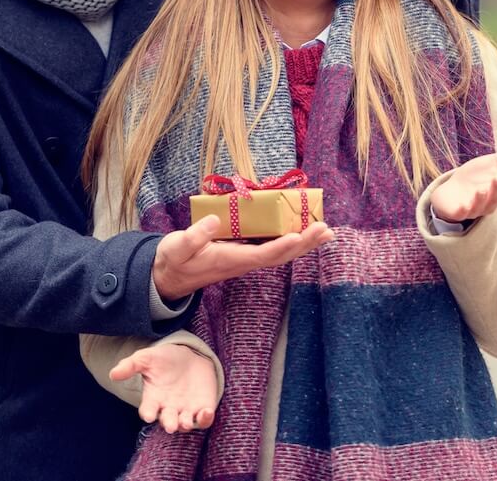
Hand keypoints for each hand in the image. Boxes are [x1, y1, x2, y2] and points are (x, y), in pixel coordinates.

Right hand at [109, 343, 217, 432]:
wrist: (189, 357)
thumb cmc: (164, 359)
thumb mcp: (147, 358)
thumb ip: (131, 365)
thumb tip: (113, 373)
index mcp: (153, 398)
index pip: (148, 409)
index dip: (147, 412)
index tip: (147, 415)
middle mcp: (169, 408)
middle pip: (167, 420)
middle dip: (169, 423)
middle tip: (170, 425)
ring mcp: (186, 410)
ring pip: (185, 423)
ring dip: (185, 424)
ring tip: (185, 422)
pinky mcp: (202, 407)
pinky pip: (204, 418)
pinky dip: (206, 418)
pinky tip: (206, 411)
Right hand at [152, 215, 334, 300]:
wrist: (171, 276)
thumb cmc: (175, 261)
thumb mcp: (178, 248)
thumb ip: (195, 236)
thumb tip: (214, 220)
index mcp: (231, 260)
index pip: (262, 255)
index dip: (281, 246)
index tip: (298, 236)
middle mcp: (244, 261)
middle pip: (280, 255)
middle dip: (304, 243)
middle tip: (326, 230)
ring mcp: (247, 259)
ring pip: (281, 252)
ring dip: (303, 242)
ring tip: (325, 232)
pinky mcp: (245, 253)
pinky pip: (273, 247)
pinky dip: (291, 239)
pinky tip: (303, 230)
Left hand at [430, 145, 496, 223]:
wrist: (452, 188)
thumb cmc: (477, 177)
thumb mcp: (494, 163)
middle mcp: (492, 202)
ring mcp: (476, 208)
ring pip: (483, 206)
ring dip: (483, 198)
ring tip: (482, 189)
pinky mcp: (459, 212)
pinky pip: (462, 214)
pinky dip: (463, 210)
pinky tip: (464, 206)